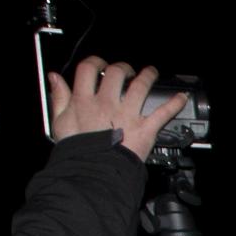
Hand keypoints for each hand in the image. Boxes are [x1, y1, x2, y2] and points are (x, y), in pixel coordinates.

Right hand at [46, 56, 188, 163]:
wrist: (93, 172)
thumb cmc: (77, 151)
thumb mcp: (60, 123)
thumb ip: (59, 98)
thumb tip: (55, 78)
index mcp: (84, 101)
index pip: (88, 69)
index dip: (95, 63)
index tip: (100, 65)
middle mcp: (107, 103)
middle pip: (116, 73)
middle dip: (123, 68)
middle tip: (128, 71)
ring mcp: (127, 115)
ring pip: (141, 86)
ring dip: (148, 76)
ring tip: (152, 73)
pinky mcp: (144, 128)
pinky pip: (163, 112)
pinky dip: (174, 103)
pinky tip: (181, 97)